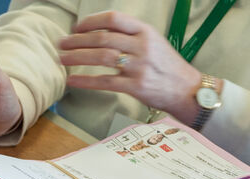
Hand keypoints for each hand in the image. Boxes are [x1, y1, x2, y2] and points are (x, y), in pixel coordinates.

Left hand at [59, 11, 204, 124]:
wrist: (187, 89)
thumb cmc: (166, 66)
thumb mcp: (153, 42)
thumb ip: (130, 36)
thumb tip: (100, 31)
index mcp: (145, 32)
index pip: (113, 19)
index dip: (91, 21)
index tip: (77, 27)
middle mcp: (142, 46)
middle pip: (102, 38)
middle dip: (77, 40)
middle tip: (62, 43)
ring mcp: (139, 66)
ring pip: (101, 57)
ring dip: (77, 57)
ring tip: (62, 59)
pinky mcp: (135, 86)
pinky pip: (105, 82)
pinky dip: (86, 81)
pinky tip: (73, 80)